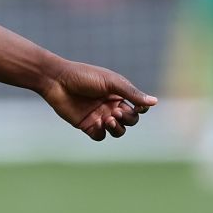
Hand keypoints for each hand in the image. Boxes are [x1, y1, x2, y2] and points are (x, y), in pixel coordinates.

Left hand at [37, 61, 156, 140]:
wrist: (57, 80)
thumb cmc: (84, 76)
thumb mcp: (111, 82)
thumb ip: (132, 93)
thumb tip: (155, 102)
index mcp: (119, 94)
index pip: (138, 107)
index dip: (141, 109)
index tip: (137, 106)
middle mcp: (111, 106)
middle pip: (130, 120)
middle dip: (128, 118)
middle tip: (115, 111)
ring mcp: (99, 116)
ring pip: (118, 131)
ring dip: (118, 128)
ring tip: (108, 119)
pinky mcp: (86, 125)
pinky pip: (100, 136)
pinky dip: (103, 132)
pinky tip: (98, 123)